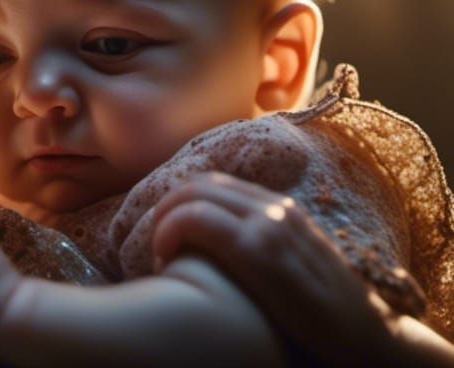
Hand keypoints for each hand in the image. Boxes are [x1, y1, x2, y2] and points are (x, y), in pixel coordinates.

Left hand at [150, 171, 453, 366]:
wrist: (370, 339)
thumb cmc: (325, 313)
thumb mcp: (294, 266)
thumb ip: (263, 247)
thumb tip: (216, 248)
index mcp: (282, 209)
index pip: (216, 185)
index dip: (182, 203)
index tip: (167, 233)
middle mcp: (275, 209)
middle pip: (199, 185)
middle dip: (166, 207)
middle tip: (155, 243)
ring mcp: (268, 226)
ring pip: (192, 196)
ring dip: (163, 220)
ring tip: (158, 253)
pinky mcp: (258, 251)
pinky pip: (195, 219)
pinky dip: (168, 231)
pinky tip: (163, 258)